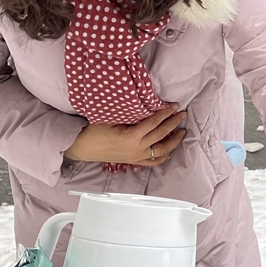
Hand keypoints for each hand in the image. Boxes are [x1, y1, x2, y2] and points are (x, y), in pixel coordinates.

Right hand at [64, 104, 186, 166]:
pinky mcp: (134, 161)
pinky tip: (170, 149)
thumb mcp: (112, 117)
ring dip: (174, 141)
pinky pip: (154, 161)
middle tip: (182, 114)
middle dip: (174, 123)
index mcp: (131, 137)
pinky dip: (164, 155)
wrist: (83, 147)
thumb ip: (131, 113)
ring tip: (182, 132)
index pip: (154, 122)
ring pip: (162, 151)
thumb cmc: (94, 130)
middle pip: (161, 134)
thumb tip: (148, 105)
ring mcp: (136, 156)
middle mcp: (137, 148)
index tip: (175, 105)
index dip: (166, 113)